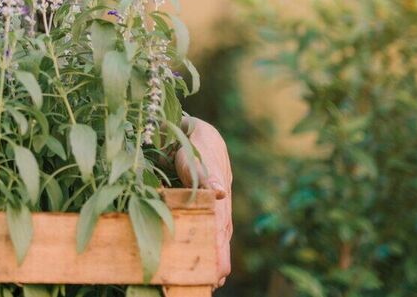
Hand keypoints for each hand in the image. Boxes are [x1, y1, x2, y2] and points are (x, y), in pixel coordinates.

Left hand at [174, 117, 232, 287]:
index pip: (219, 229)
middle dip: (219, 260)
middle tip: (215, 283)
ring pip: (217, 234)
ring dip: (216, 255)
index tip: (220, 271)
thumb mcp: (198, 159)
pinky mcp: (207, 206)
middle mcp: (219, 205)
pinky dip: (210, 243)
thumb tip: (218, 194)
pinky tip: (206, 256)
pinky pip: (210, 227)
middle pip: (221, 237)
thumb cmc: (196, 147)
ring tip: (213, 279)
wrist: (198, 134)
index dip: (218, 250)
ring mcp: (214, 206)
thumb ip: (205, 177)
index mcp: (218, 198)